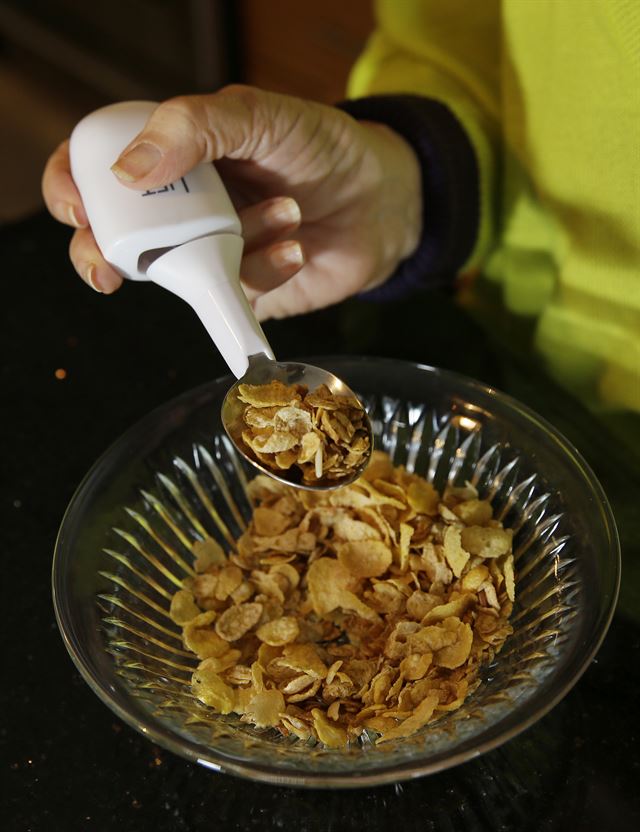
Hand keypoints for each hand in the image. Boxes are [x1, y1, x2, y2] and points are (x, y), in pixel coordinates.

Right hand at [42, 85, 420, 319]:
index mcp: (174, 157)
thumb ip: (194, 127)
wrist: (382, 199)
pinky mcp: (241, 289)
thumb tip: (128, 169)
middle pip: (115, 237)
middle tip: (117, 268)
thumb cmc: (321, 147)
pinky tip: (297, 242)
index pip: (98, 170)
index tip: (76, 210)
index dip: (72, 190)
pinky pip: (231, 292)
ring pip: (177, 271)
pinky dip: (267, 267)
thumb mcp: (258, 116)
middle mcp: (183, 207)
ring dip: (232, 244)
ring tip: (287, 210)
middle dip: (108, 255)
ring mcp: (210, 250)